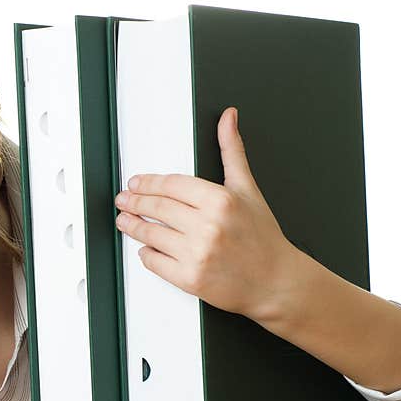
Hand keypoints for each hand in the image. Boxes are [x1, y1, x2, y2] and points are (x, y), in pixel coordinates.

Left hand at [114, 107, 300, 322]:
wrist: (276, 281)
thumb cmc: (262, 237)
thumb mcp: (248, 189)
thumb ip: (232, 152)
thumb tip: (227, 118)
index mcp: (220, 201)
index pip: (171, 185)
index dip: (147, 183)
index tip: (135, 183)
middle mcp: (208, 226)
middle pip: (156, 208)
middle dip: (134, 202)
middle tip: (123, 200)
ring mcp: (197, 253)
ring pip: (151, 234)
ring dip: (132, 226)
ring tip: (124, 220)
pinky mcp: (190, 278)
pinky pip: (155, 262)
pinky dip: (146, 254)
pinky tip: (145, 248)